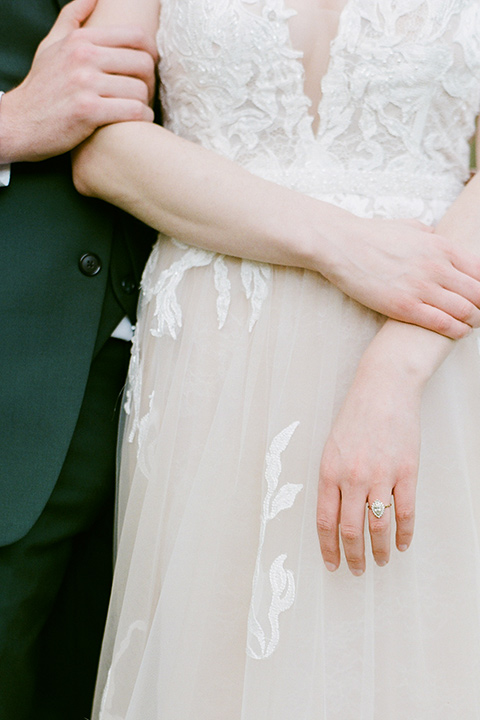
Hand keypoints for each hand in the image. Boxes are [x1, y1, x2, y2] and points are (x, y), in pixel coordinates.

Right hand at [0, 0, 156, 162]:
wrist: (20, 123)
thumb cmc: (40, 88)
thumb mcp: (51, 46)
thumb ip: (72, 19)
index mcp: (80, 40)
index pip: (135, 37)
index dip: (152, 53)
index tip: (150, 68)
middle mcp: (83, 58)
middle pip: (143, 64)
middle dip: (150, 82)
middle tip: (145, 94)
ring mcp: (85, 84)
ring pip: (139, 90)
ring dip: (145, 103)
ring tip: (139, 109)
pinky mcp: (88, 111)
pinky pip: (134, 111)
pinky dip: (143, 118)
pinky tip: (140, 121)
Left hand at [316, 354, 421, 574]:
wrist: (383, 390)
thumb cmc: (355, 416)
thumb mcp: (331, 447)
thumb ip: (331, 479)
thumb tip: (334, 514)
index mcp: (329, 471)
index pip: (325, 521)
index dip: (328, 548)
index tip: (332, 564)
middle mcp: (353, 477)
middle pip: (351, 530)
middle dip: (353, 556)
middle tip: (356, 570)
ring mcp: (381, 475)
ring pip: (379, 526)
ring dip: (379, 550)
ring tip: (381, 561)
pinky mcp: (406, 472)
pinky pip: (405, 512)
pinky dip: (405, 534)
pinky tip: (403, 544)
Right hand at [320, 214, 479, 339]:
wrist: (341, 244)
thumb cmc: (371, 235)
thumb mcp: (409, 226)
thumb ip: (429, 234)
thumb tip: (436, 237)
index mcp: (442, 246)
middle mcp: (437, 266)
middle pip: (479, 293)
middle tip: (479, 314)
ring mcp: (421, 287)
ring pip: (465, 311)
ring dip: (473, 321)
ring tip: (471, 325)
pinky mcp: (404, 306)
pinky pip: (442, 323)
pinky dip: (456, 330)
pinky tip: (458, 332)